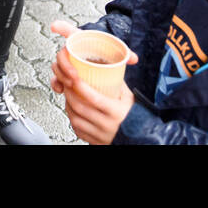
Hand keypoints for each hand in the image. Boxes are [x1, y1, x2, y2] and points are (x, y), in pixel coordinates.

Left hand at [49, 20, 137, 144]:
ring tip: (70, 96)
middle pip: (79, 107)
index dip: (79, 86)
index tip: (74, 76)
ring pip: (75, 119)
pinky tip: (74, 111)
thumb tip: (105, 65)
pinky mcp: (94, 142)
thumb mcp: (128, 97)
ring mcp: (100, 135)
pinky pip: (77, 130)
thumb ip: (116, 82)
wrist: (140, 138)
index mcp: (116, 112)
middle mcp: (107, 125)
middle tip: (67, 83)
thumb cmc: (135, 116)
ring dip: (68, 105)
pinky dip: (72, 118)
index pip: (93, 97)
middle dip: (69, 93)